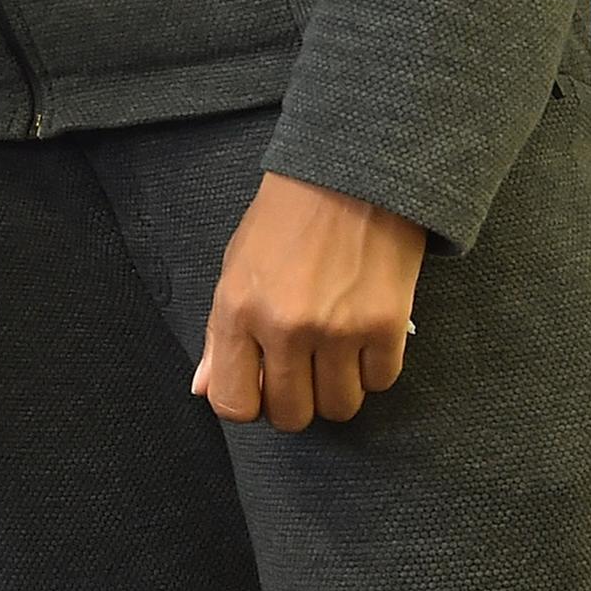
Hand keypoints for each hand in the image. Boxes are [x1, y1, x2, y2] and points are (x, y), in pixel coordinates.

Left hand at [191, 170, 427, 429]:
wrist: (350, 175)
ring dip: (337, 388)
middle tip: (301, 370)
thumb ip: (219, 334)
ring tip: (335, 350)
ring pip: (340, 407)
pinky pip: (380, 383)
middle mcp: (285, 327)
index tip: (260, 388)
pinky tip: (364, 334)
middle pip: (292, 415)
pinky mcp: (386, 327)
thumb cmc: (285, 218)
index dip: (249, 404)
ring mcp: (338, 330)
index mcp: (238, 310)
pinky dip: (373, 368)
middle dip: (296, 401)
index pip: (234, 403)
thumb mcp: (236, 266)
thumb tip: (204, 388)